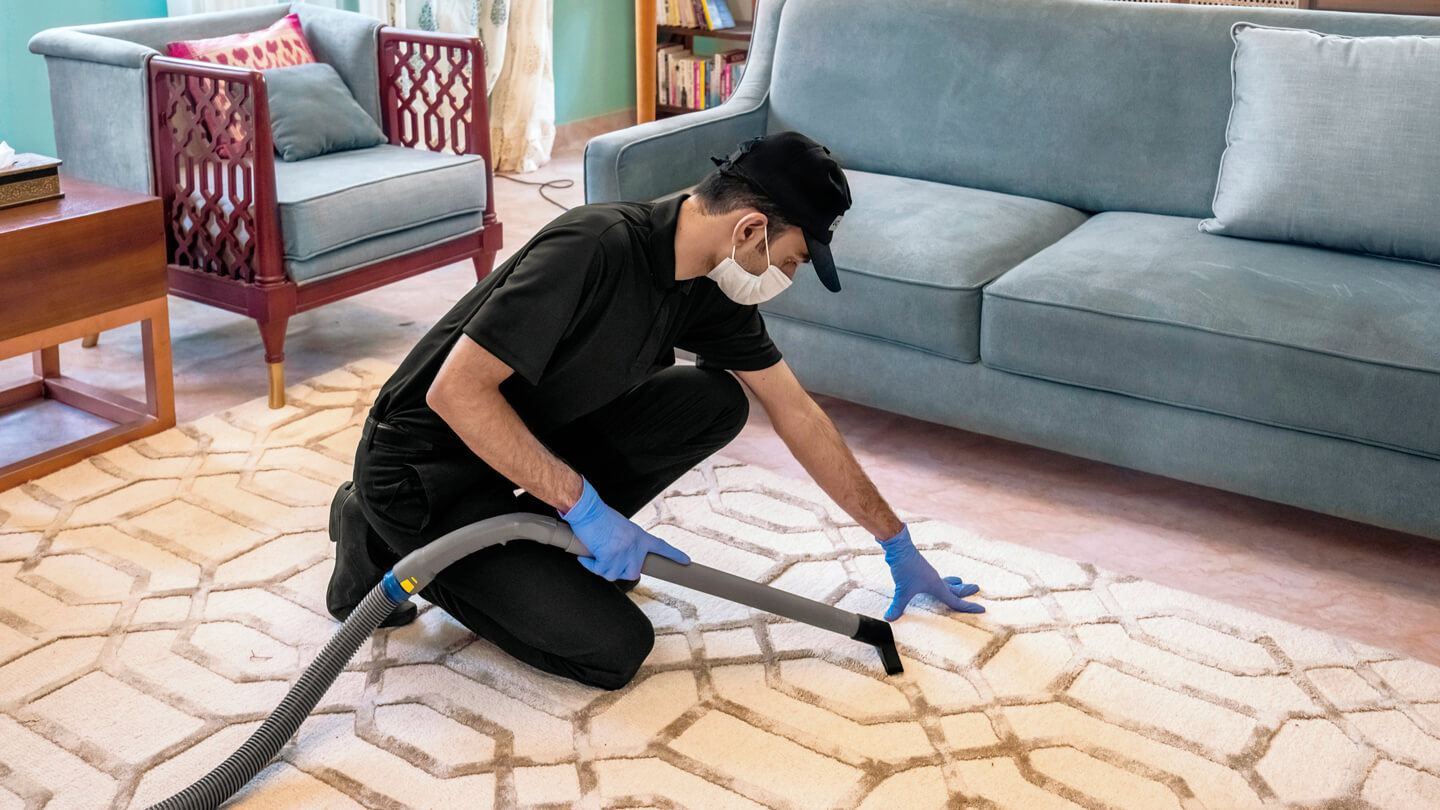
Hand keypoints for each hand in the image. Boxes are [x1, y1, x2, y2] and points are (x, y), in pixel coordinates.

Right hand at [561, 478, 689, 579]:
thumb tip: (622, 558)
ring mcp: (623, 552)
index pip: (661, 547)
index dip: (674, 555)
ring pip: (613, 574)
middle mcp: (635, 545)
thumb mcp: (622, 527)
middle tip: (607, 561)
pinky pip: (599, 570)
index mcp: (640, 536)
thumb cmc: (600, 516)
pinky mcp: (608, 556)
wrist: (588, 509)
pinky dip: (590, 566)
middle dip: (619, 571)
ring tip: (594, 555)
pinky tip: (586, 557)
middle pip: (633, 573)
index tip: (686, 561)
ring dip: (601, 568)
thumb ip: (628, 542)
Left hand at [878, 524, 983, 619]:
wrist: (899, 548)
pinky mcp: (921, 570)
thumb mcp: (902, 590)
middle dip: (965, 591)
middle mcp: (936, 580)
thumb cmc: (905, 567)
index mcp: (937, 586)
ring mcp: (929, 574)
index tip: (982, 610)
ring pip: (946, 581)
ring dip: (954, 583)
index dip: (968, 608)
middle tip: (977, 589)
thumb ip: (898, 606)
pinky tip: (935, 580)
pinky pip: (935, 577)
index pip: (955, 601)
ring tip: (960, 582)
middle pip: (954, 588)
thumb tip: (889, 618)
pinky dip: (941, 580)